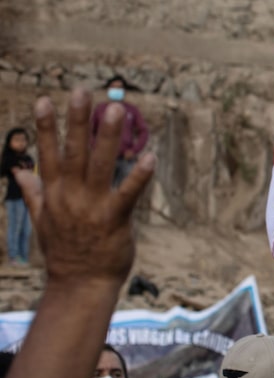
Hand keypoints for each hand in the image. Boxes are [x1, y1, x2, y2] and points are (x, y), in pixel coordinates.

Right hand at [14, 90, 154, 287]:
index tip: (44, 100)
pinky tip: (150, 157)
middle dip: (76, 121)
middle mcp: (70, 196)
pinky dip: (138, 175)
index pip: (47, 154)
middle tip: (82, 92)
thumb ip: (34, 192)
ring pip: (100, 165)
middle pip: (73, 152)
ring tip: (115, 110)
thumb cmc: (66, 250)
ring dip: (107, 137)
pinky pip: (128, 194)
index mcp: (54, 194)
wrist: (80, 285)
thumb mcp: (43, 220)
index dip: (45, 127)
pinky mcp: (114, 220)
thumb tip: (18, 171)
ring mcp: (92, 207)